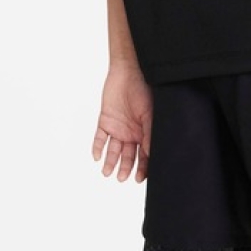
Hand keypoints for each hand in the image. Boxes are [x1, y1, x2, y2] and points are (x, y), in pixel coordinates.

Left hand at [92, 62, 152, 182]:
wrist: (130, 72)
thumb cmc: (146, 90)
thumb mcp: (151, 115)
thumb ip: (150, 135)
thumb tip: (152, 156)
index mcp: (146, 130)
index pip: (146, 153)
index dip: (144, 166)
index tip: (141, 178)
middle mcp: (133, 131)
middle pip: (129, 155)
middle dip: (127, 167)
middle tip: (123, 178)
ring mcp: (119, 127)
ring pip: (113, 150)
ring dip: (111, 162)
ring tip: (108, 173)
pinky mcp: (106, 120)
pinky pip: (100, 137)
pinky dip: (98, 147)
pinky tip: (97, 157)